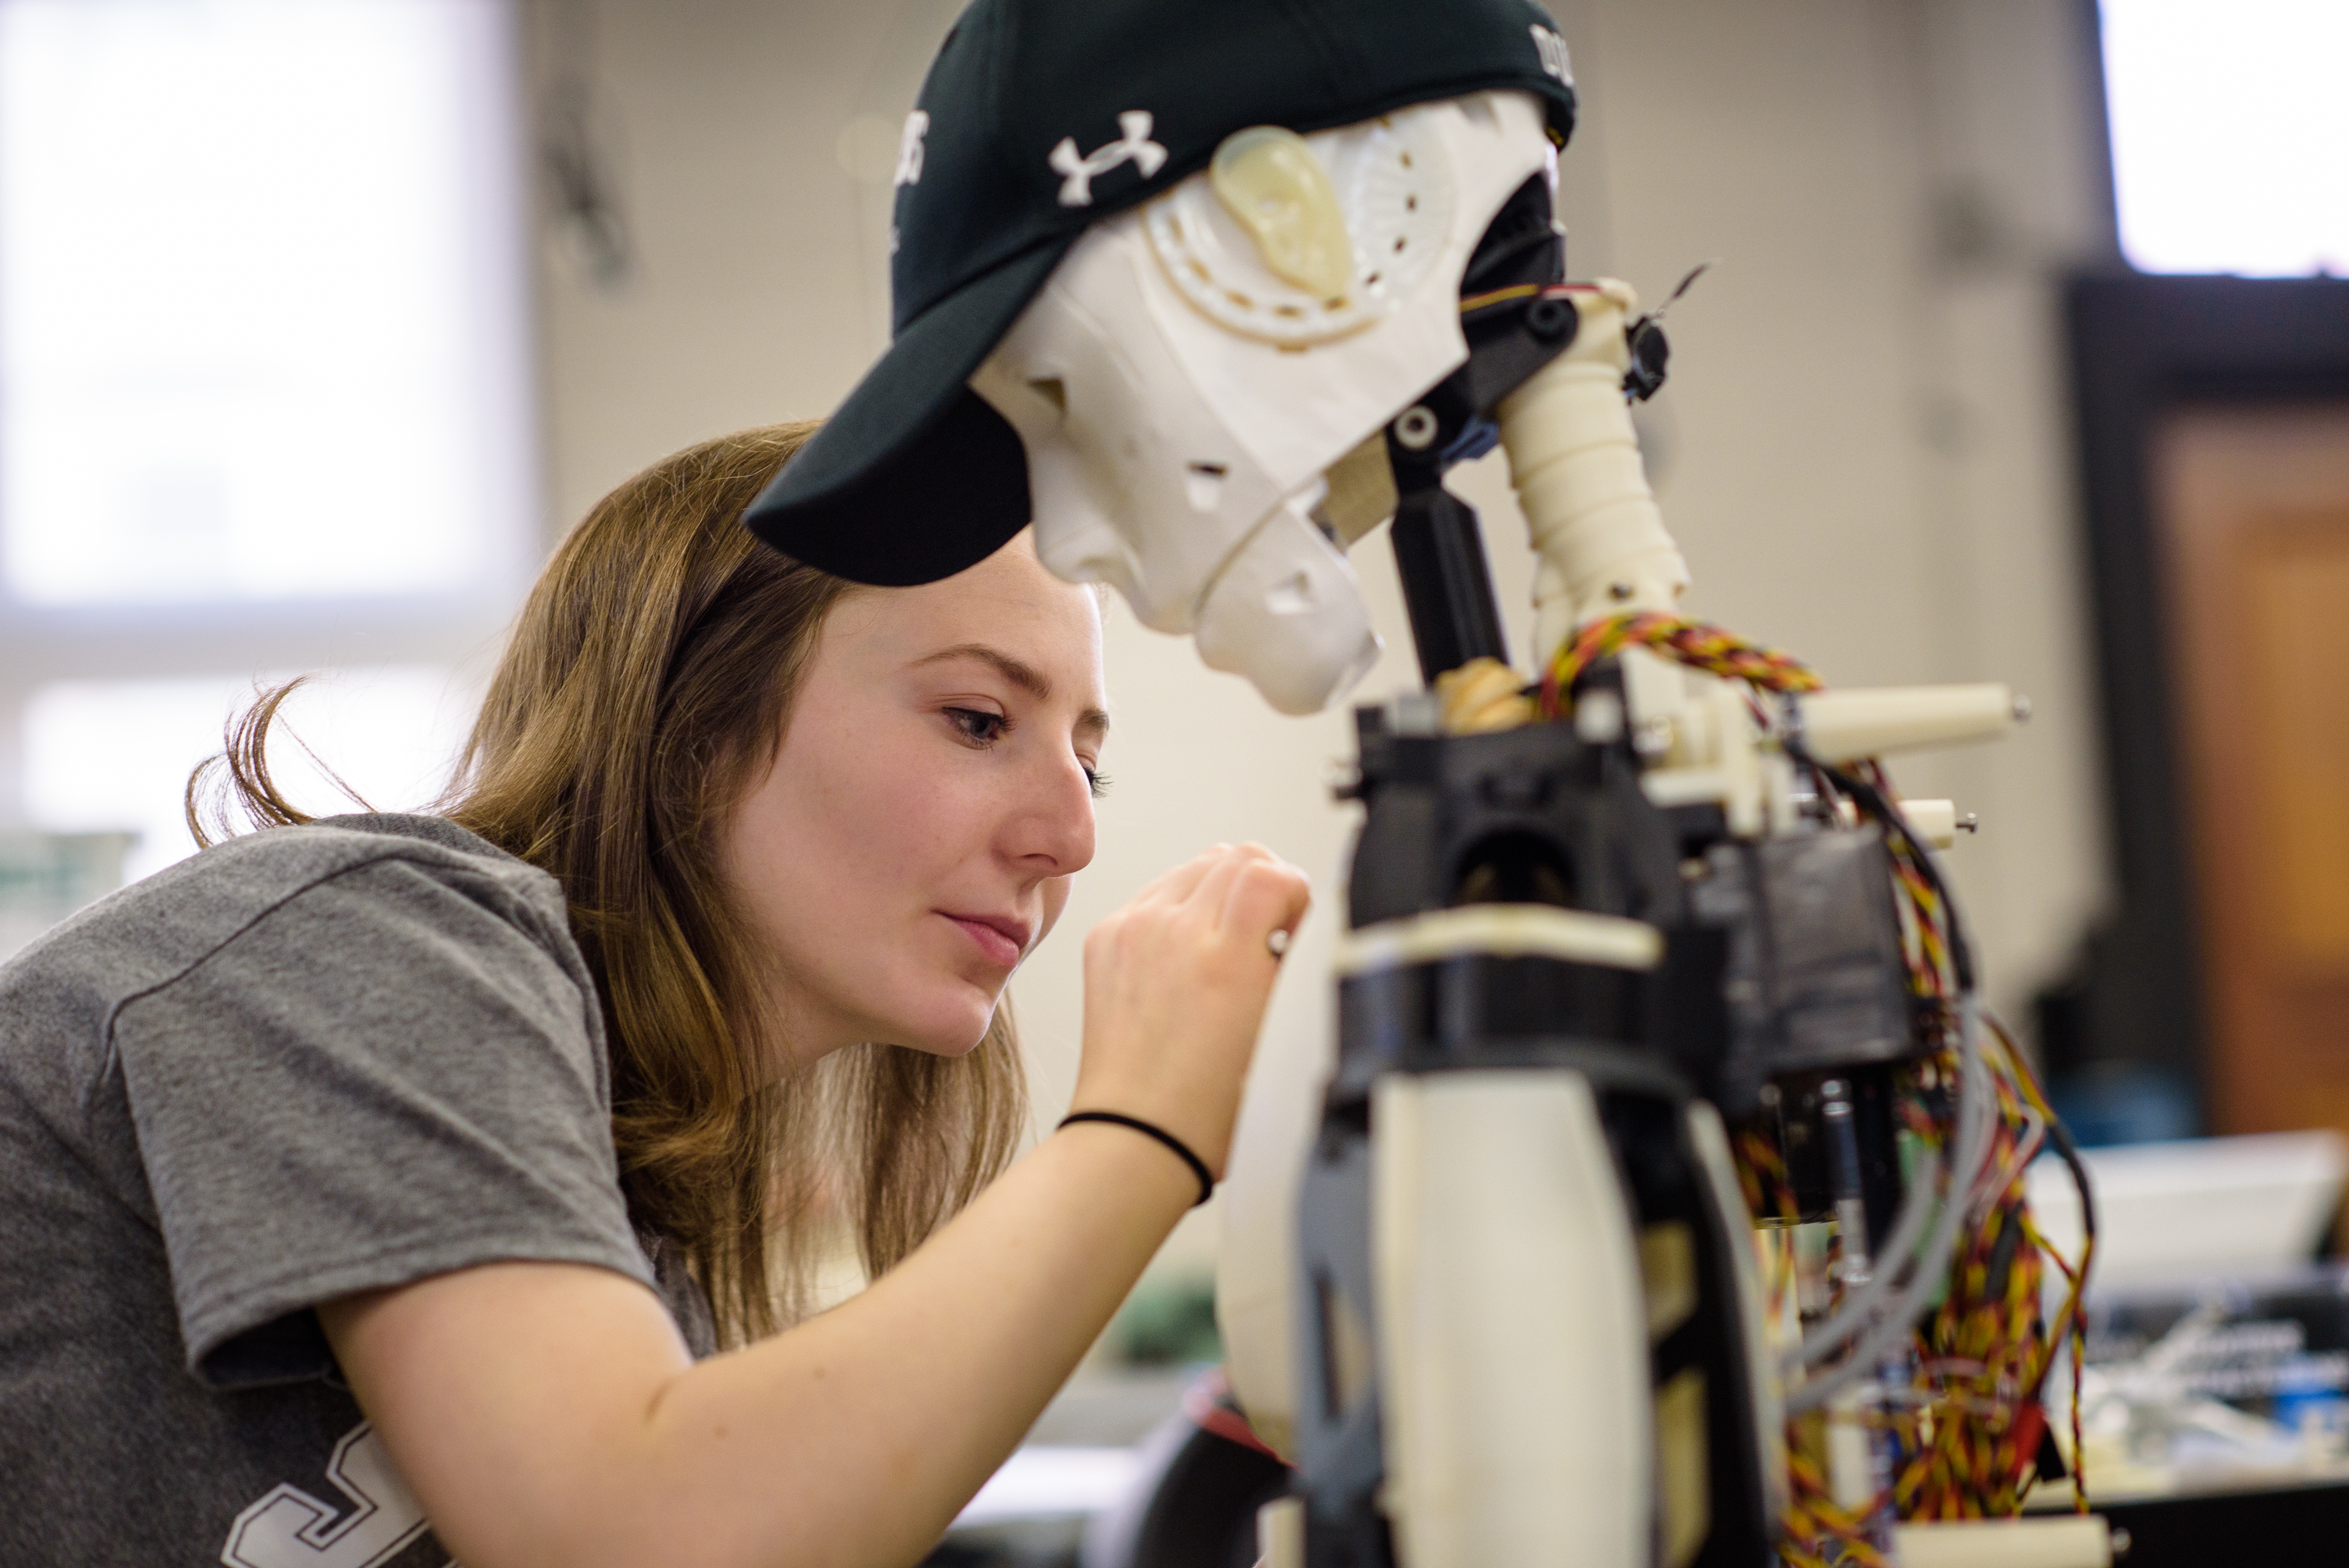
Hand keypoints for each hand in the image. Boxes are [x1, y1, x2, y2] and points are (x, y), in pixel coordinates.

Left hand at [1070, 842, 1310, 1177]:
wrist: (1137, 1134)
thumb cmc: (1211, 1105)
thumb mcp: (1278, 1032)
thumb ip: (1292, 963)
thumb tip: (1298, 921)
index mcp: (1225, 958)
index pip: (1270, 872)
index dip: (1295, 893)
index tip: (1295, 925)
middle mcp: (1174, 932)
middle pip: (1234, 856)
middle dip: (1263, 885)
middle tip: (1267, 932)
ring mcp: (1134, 929)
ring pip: (1194, 866)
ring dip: (1221, 891)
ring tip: (1227, 942)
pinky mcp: (1106, 936)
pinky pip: (1155, 891)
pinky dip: (1180, 907)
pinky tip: (1188, 951)